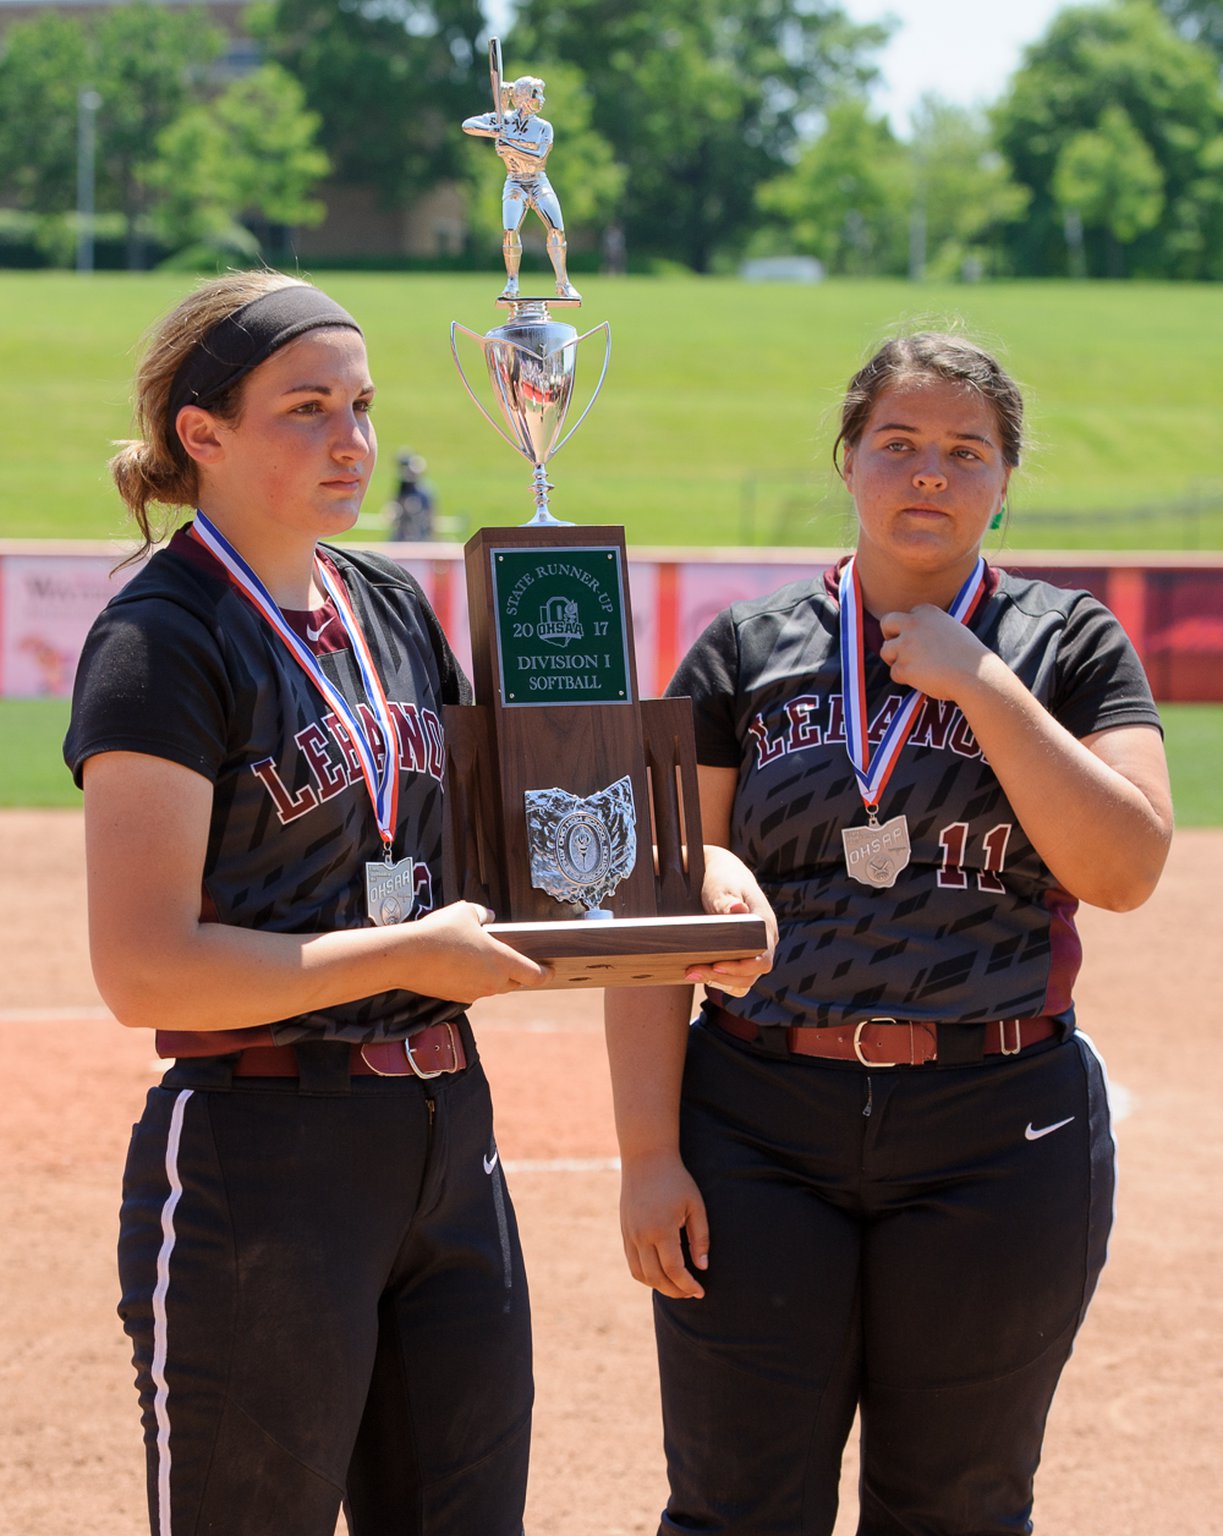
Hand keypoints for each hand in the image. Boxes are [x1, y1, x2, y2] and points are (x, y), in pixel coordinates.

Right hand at [401, 901, 548, 1003]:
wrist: (407, 956)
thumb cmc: (440, 932)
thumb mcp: (465, 912)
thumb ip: (482, 913)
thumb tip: (488, 916)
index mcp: (502, 961)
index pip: (534, 975)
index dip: (546, 973)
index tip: (551, 970)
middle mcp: (493, 981)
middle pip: (515, 982)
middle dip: (519, 973)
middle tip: (518, 961)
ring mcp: (475, 993)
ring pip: (494, 987)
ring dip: (494, 976)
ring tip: (484, 958)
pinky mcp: (457, 998)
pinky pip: (474, 989)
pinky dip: (474, 980)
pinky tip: (462, 965)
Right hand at [619, 1151, 708, 1298]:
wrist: (646, 1158)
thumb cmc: (676, 1180)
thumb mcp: (695, 1205)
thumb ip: (700, 1237)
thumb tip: (702, 1267)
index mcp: (661, 1228)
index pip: (674, 1270)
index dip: (688, 1285)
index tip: (700, 1292)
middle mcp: (641, 1235)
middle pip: (656, 1277)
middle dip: (675, 1291)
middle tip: (691, 1293)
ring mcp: (629, 1234)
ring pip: (641, 1275)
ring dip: (659, 1286)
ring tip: (677, 1286)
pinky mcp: (624, 1232)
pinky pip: (632, 1264)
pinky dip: (646, 1275)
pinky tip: (661, 1274)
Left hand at [686, 845, 777, 997]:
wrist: (723, 874)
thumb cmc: (723, 878)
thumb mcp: (722, 887)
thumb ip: (728, 901)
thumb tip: (738, 909)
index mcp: (766, 924)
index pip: (763, 960)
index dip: (741, 968)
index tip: (716, 965)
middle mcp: (765, 941)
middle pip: (752, 975)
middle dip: (722, 977)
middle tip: (692, 970)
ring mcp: (755, 950)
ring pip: (744, 980)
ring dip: (719, 982)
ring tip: (692, 972)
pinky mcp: (743, 954)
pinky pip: (737, 978)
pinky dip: (721, 981)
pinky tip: (701, 973)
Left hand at [878, 605, 993, 701]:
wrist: (976, 675)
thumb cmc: (969, 656)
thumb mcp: (951, 628)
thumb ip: (931, 627)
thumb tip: (915, 635)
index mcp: (926, 612)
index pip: (905, 615)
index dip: (907, 629)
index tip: (917, 640)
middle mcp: (913, 624)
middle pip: (886, 623)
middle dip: (889, 637)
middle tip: (899, 650)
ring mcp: (906, 645)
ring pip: (886, 651)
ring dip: (896, 661)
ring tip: (916, 668)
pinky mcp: (903, 666)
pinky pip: (894, 673)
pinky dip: (905, 678)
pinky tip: (923, 679)